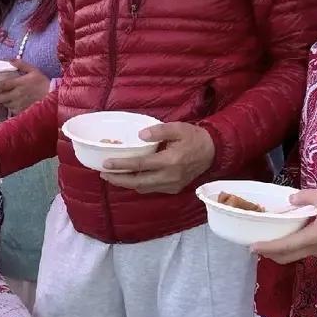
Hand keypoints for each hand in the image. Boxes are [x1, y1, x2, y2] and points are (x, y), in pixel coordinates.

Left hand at [0, 59, 51, 115]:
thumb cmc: (43, 82)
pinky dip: (10, 107)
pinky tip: (13, 103)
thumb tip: (9, 59)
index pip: (1, 85)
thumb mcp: (33, 70)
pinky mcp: (23, 111)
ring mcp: (19, 104)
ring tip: (3, 98)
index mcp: (19, 83)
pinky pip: (12, 110)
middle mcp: (17, 94)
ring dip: (2, 102)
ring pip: (5, 104)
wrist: (53, 96)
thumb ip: (21, 64)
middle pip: (0, 97)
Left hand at [99, 121, 214, 195]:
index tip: (106, 164)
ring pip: (144, 188)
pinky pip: (152, 189)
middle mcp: (170, 176)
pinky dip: (139, 185)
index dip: (121, 165)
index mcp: (170, 161)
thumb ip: (159, 131)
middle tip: (103, 174)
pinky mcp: (174, 188)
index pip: (140, 165)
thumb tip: (140, 136)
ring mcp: (172, 185)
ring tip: (112, 177)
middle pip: (138, 182)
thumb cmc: (194, 137)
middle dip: (119, 180)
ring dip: (127, 184)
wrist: (213, 151)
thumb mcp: (178, 128)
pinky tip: (130, 179)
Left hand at [259, 191, 316, 264]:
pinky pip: (305, 251)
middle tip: (258, 246)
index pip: (283, 247)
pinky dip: (294, 247)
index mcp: (311, 238)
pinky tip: (294, 236)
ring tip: (272, 241)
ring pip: (296, 255)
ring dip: (282, 251)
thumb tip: (291, 199)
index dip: (266, 248)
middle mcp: (314, 249)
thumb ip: (306, 197)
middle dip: (270, 253)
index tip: (251, 247)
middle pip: (286, 256)